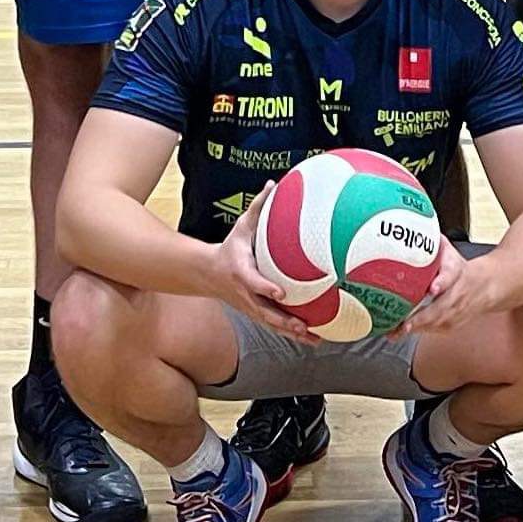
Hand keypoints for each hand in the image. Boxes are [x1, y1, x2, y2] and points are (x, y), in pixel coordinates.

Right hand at [216, 189, 317, 342]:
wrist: (207, 274)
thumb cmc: (229, 248)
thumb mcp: (241, 227)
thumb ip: (258, 208)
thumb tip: (273, 183)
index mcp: (241, 273)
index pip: (253, 283)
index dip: (265, 288)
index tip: (281, 293)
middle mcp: (246, 295)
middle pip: (265, 312)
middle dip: (285, 320)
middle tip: (304, 325)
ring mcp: (250, 308)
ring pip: (272, 324)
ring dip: (292, 333)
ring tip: (315, 339)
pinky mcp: (256, 314)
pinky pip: (275, 326)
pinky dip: (292, 334)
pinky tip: (312, 338)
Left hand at [394, 242, 504, 336]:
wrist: (487, 287)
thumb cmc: (462, 269)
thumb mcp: (450, 253)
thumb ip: (432, 244)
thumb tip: (410, 230)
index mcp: (459, 273)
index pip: (451, 276)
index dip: (442, 282)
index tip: (433, 288)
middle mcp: (459, 295)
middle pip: (442, 308)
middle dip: (422, 318)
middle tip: (404, 323)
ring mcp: (456, 312)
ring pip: (436, 323)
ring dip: (415, 328)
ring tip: (393, 331)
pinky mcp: (452, 325)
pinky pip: (433, 330)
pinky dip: (416, 331)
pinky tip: (397, 333)